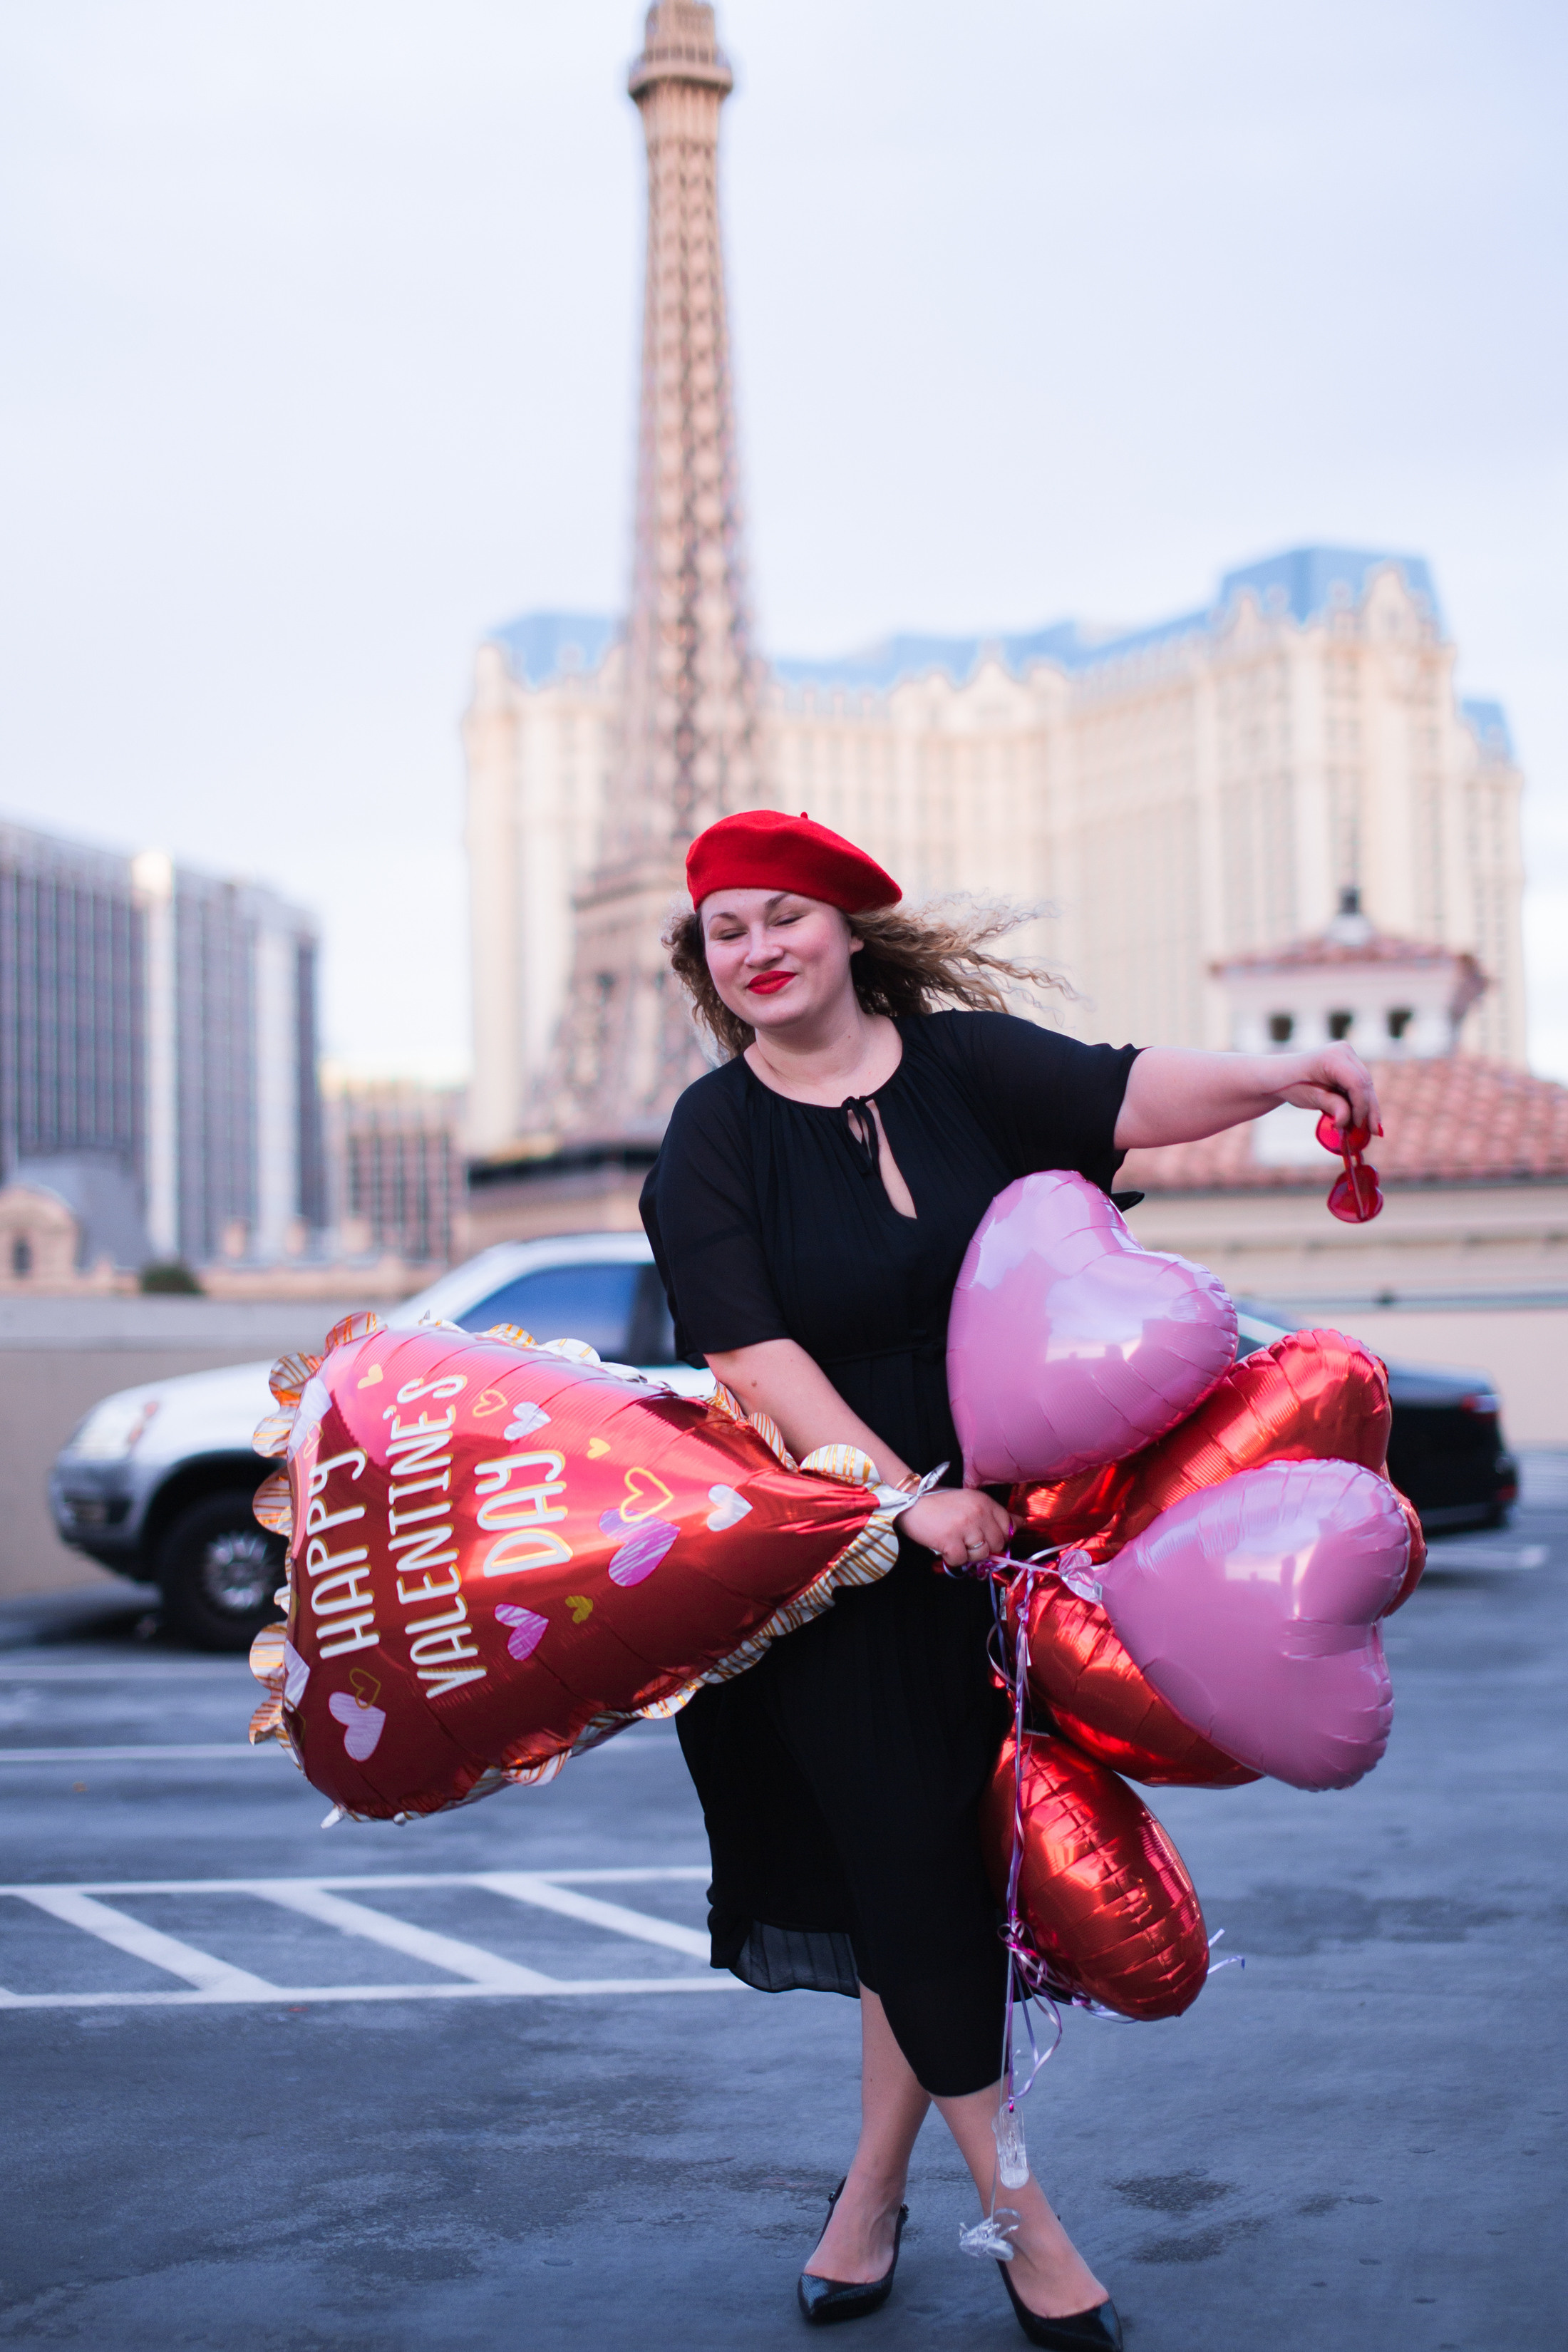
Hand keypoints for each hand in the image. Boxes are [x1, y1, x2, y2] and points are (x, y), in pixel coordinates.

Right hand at [898, 1486, 1013, 1568]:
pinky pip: (962, 1561)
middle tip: (966, 1540)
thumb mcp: (970, 1502)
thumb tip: (1022, 1523)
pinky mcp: (951, 1540)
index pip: (1008, 1526)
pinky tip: (944, 1547)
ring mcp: (965, 1526)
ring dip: (968, 1554)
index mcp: (984, 1501)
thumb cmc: (940, 1504)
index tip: (985, 1536)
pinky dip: (952, 1558)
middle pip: (998, 1543)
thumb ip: (994, 1514)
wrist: (910, 1503)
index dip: (998, 1536)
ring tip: (955, 1542)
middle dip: (984, 1547)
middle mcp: (978, 1512)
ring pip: (982, 1554)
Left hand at [1279, 1045, 1381, 1138]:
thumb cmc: (1293, 1085)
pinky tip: (1366, 1119)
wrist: (1283, 1075)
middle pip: (1365, 1084)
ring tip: (1373, 1130)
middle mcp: (1344, 1052)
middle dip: (1369, 1109)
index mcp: (1332, 1057)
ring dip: (1369, 1108)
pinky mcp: (1350, 1064)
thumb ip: (1332, 1106)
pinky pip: (1361, 1085)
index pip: (1356, 1083)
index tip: (1358, 1126)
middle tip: (1374, 1132)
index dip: (1361, 1106)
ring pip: (1366, 1085)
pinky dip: (1362, 1102)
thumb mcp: (1310, 1097)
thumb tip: (1346, 1120)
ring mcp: (1348, 1056)